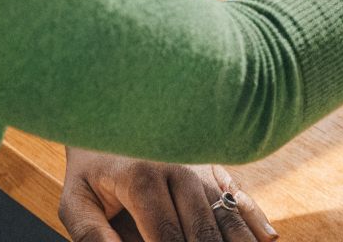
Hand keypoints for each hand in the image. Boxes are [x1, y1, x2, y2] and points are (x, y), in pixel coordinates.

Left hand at [59, 147, 276, 241]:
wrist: (111, 113)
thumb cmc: (90, 167)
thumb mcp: (75, 201)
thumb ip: (92, 236)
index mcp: (143, 179)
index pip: (167, 235)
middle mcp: (180, 170)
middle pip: (204, 226)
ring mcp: (201, 166)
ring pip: (227, 211)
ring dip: (239, 239)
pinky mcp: (213, 167)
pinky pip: (238, 195)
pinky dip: (254, 217)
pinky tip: (267, 238)